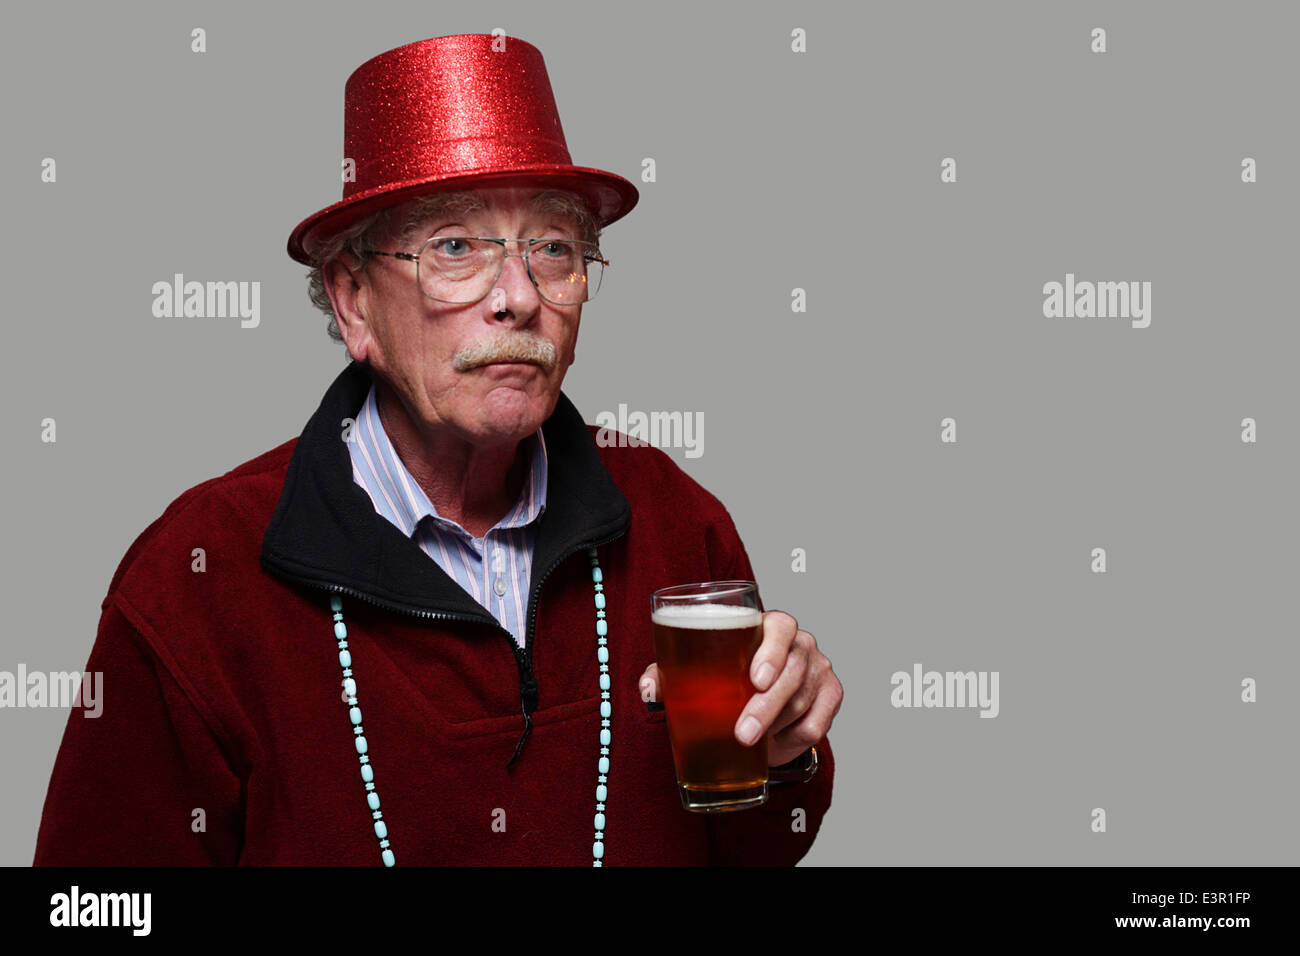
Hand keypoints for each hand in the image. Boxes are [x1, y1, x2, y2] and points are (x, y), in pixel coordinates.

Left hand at [638, 610, 842, 767]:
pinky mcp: (830, 697)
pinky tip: (772, 744)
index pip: (781, 628)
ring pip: (803, 703)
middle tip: (742, 735)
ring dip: (775, 727)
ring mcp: (819, 670)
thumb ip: (670, 673)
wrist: (757, 694)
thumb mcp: (696, 669)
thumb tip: (648, 689)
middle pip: (793, 673)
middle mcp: (801, 644)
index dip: (772, 652)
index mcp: (771, 626)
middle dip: (766, 708)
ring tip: (748, 741)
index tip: (755, 680)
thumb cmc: (725, 673)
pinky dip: (791, 741)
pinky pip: (815, 726)